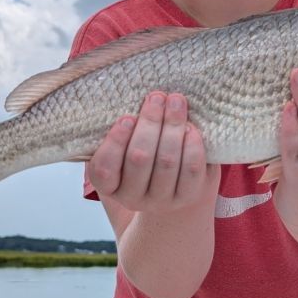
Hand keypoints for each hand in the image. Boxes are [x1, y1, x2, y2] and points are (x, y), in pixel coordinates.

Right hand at [88, 92, 220, 214]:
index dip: (115, 142)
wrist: (174, 188)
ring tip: (176, 101)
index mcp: (109, 185)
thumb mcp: (125, 148)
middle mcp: (132, 197)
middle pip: (139, 158)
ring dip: (172, 126)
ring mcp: (161, 200)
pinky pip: (191, 170)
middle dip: (150, 123)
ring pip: (167, 162)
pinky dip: (192, 146)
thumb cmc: (145, 157)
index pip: (104, 168)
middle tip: (157, 97)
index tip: (127, 117)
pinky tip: (191, 127)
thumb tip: (136, 97)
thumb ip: (124, 131)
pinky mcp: (188, 197)